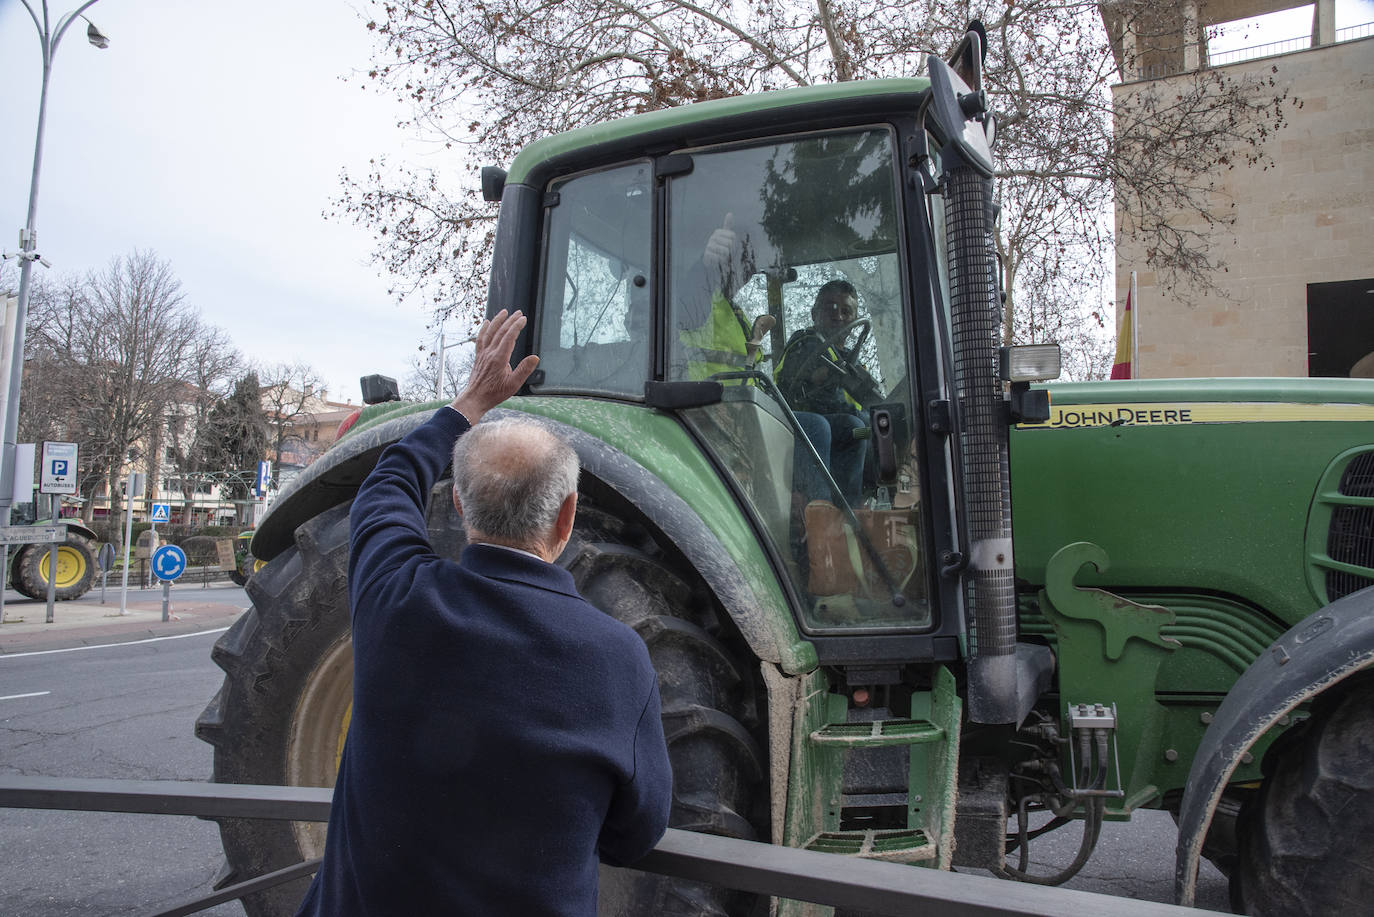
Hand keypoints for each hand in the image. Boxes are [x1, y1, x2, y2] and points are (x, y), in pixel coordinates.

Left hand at [450, 309, 539, 424]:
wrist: (475, 398)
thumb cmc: (494, 393)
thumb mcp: (513, 385)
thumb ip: (524, 370)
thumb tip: (535, 357)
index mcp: (499, 358)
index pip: (509, 337)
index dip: (517, 326)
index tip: (523, 319)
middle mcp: (490, 353)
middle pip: (500, 332)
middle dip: (510, 320)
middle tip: (518, 313)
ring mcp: (483, 354)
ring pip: (490, 332)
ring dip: (497, 320)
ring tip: (504, 312)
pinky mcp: (478, 356)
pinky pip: (480, 339)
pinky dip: (483, 329)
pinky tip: (486, 322)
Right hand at [703, 212, 735, 275]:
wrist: (711, 261)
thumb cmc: (721, 247)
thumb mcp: (726, 236)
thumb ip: (728, 225)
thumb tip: (730, 213)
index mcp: (718, 232)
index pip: (733, 236)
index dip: (734, 243)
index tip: (730, 246)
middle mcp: (713, 238)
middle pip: (730, 243)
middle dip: (731, 250)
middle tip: (727, 253)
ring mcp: (709, 246)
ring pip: (725, 251)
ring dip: (727, 256)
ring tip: (723, 257)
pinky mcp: (707, 255)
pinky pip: (720, 258)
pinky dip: (721, 261)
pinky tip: (719, 261)